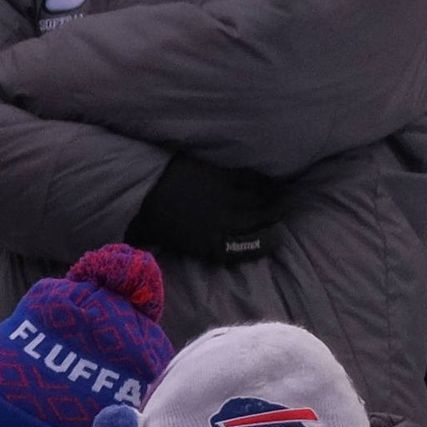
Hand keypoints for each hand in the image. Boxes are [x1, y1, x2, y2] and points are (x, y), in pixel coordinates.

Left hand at [130, 157, 286, 262]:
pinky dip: (259, 177)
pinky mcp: (223, 175)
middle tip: (283, 208)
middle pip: (263, 219)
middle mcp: (225, 222)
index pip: (251, 247)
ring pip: (261, 197)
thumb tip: (180, 251)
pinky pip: (251, 177)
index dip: (268, 242)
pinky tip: (263, 176)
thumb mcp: (164, 242)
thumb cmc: (147, 217)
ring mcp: (226, 197)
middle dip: (276, 215)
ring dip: (273, 195)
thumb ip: (183, 248)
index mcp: (210, 244)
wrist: (143, 185)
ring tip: (280, 192)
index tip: (276, 236)